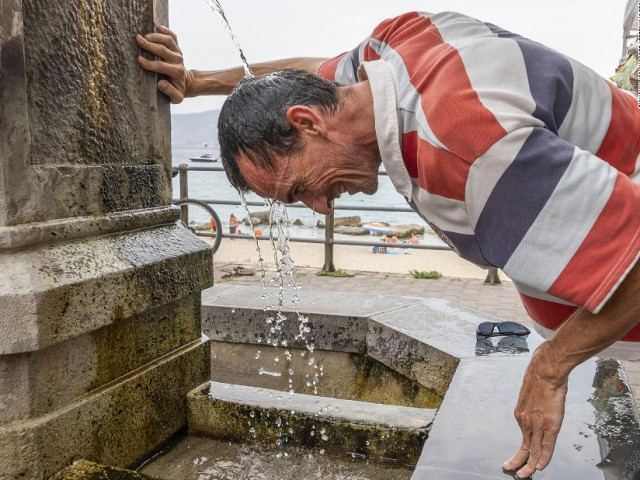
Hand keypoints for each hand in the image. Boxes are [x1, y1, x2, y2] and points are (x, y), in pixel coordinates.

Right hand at [136, 26, 194, 103]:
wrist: (185, 83)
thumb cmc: (177, 90)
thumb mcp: (176, 97)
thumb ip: (170, 92)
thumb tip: (160, 84)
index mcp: (177, 72)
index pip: (162, 66)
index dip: (150, 63)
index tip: (139, 60)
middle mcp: (178, 60)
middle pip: (164, 50)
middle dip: (150, 45)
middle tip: (137, 40)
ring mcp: (178, 52)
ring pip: (168, 41)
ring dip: (156, 36)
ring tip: (144, 35)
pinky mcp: (177, 47)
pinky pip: (173, 37)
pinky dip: (166, 31)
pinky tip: (158, 27)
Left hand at [502, 343, 568, 477]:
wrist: (545, 370)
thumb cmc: (540, 378)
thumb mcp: (530, 395)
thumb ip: (531, 406)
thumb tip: (535, 409)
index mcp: (521, 414)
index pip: (522, 437)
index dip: (521, 450)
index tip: (517, 458)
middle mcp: (526, 420)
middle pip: (523, 446)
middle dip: (517, 462)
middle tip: (511, 471)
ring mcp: (537, 423)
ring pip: (533, 450)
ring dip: (529, 465)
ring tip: (524, 475)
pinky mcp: (549, 424)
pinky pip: (546, 446)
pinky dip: (543, 458)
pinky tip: (540, 467)